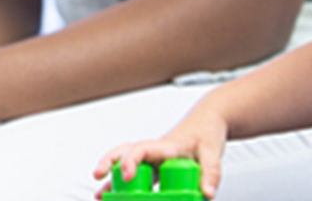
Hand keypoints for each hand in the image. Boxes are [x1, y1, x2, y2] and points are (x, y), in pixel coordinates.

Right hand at [92, 109, 228, 199]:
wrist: (210, 119)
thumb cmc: (207, 130)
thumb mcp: (213, 152)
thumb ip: (211, 173)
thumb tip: (207, 193)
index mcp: (166, 146)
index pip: (142, 149)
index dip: (130, 161)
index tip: (126, 176)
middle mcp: (156, 150)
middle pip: (125, 152)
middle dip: (109, 163)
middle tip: (98, 177)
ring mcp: (155, 158)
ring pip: (129, 165)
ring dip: (113, 178)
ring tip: (100, 195)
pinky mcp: (158, 165)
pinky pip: (140, 175)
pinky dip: (128, 186)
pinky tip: (120, 197)